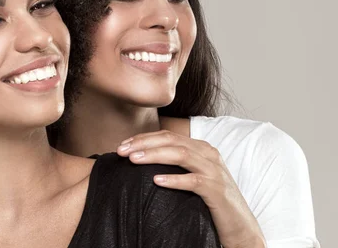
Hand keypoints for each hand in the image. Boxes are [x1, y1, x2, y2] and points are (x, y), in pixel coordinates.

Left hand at [117, 130, 265, 247]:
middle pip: (172, 141)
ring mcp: (214, 171)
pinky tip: (156, 180)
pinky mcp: (217, 191)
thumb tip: (139, 159)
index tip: (122, 144)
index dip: (143, 138)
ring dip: (155, 155)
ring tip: (134, 160)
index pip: (167, 136)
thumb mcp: (192, 176)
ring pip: (181, 155)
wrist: (240, 226)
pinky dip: (174, 179)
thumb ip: (174, 164)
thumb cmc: (209, 201)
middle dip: (143, 143)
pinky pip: (194, 181)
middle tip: (121, 150)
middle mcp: (208, 155)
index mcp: (201, 148)